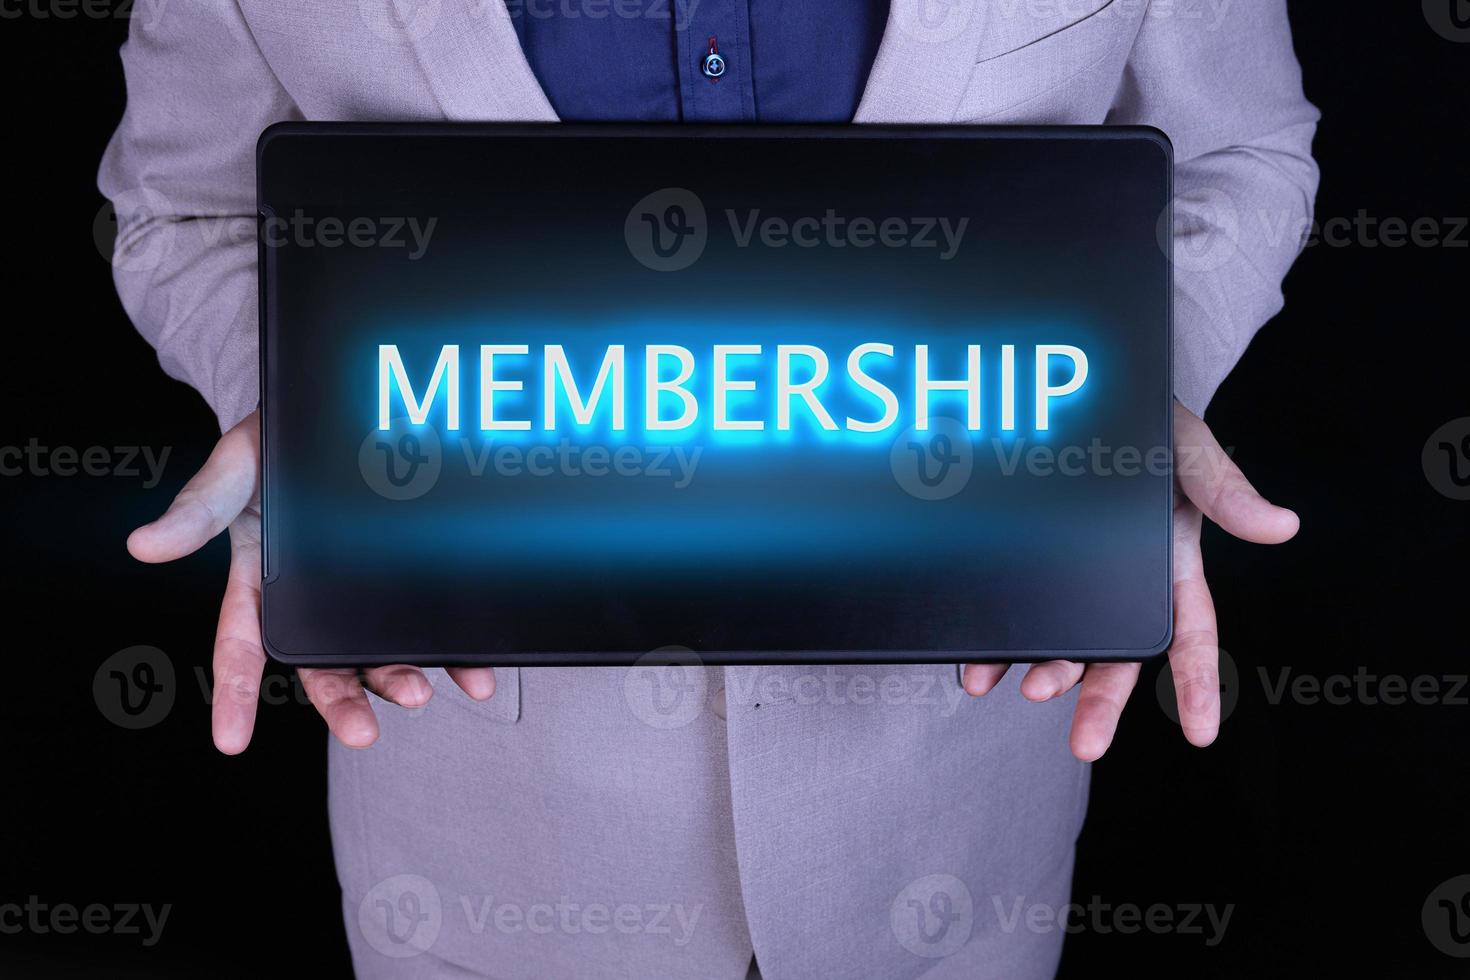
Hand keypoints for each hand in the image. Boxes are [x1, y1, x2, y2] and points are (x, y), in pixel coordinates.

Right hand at [127, 409, 495, 753]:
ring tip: (423, 694)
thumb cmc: (271, 445)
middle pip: (324, 664)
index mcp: (260, 580)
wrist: (333, 409)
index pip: (241, 646)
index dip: (235, 694)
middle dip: (342, 702)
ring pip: (379, 650)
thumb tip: (145, 546)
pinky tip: (475, 670)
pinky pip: (430, 617)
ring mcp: (363, 589)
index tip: (230, 741)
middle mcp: (312, 598)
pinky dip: (452, 649)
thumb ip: (198, 509)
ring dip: (400, 678)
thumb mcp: (233, 468)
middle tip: (362, 732)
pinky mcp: (409, 573)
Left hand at [962, 400, 1298, 760]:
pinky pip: (1009, 610)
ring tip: (1023, 690)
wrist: (1081, 394)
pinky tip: (975, 667)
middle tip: (1086, 745)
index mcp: (1169, 565)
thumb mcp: (1186, 448)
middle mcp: (1120, 583)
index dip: (1199, 685)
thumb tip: (1282, 526)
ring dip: (1044, 672)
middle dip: (1102, 702)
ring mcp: (1070, 576)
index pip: (1189, 633)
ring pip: (1061, 641)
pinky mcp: (1023, 562)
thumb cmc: (1148, 426)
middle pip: (1116, 656)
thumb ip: (1225, 488)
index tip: (1202, 734)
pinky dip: (993, 641)